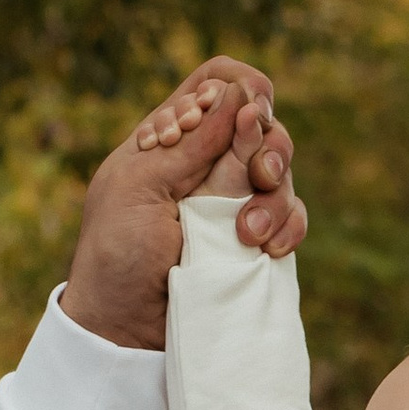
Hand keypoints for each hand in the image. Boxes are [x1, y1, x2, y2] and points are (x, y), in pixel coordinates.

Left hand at [134, 68, 306, 256]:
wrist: (125, 327)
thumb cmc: (116, 252)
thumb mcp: (140, 186)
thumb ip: (191, 143)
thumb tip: (238, 93)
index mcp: (171, 136)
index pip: (216, 83)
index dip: (241, 86)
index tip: (250, 111)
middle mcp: (206, 161)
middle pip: (262, 122)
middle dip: (269, 145)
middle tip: (259, 176)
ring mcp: (232, 200)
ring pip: (281, 172)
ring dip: (275, 196)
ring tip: (248, 234)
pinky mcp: (253, 239)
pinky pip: (291, 216)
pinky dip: (289, 226)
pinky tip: (268, 249)